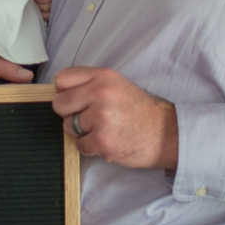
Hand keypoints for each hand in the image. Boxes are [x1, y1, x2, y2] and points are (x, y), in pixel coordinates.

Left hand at [52, 66, 177, 168]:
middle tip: (89, 117)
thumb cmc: (139, 111)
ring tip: (103, 129)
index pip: (61, 79)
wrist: (166, 133)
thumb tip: (58, 92)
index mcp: (103, 77)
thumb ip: (90, 84)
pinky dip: (91, 147)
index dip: (66, 92)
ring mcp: (101, 118)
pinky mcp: (102, 141)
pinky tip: (107, 141)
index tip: (76, 99)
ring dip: (82, 132)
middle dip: (70, 113)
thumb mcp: (117, 84)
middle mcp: (101, 93)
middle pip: (59, 104)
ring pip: (68, 126)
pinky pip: (80, 145)